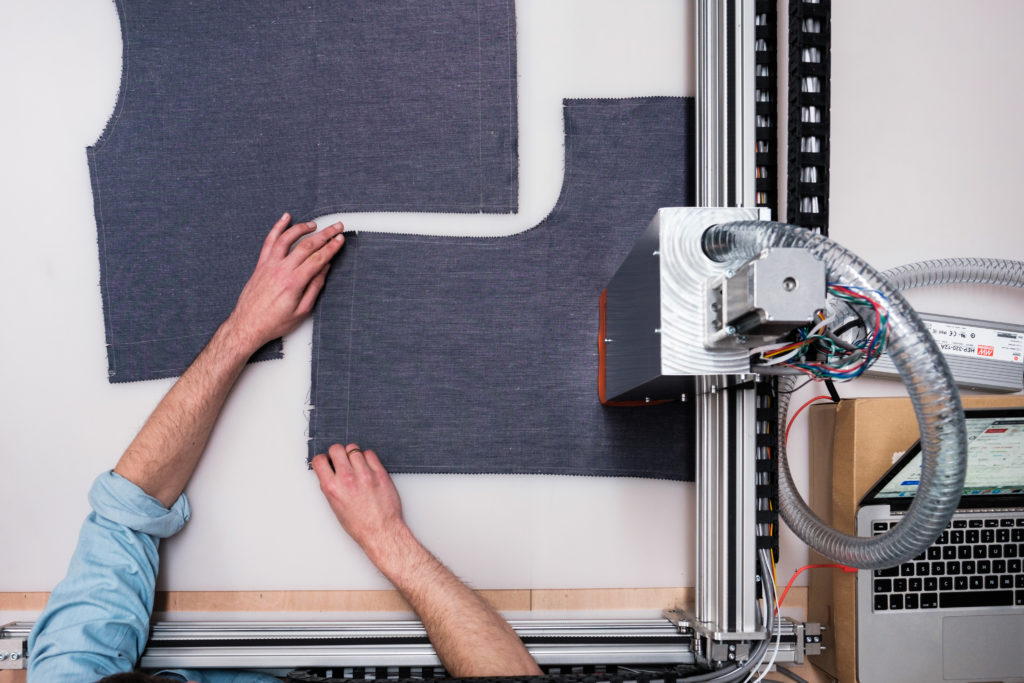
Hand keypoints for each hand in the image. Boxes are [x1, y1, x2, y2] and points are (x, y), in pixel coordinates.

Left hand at [226, 213, 344, 351]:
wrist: (247, 325)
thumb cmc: (274, 322)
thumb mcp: (302, 311)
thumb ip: (315, 287)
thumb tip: (324, 269)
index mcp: (294, 283)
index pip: (318, 259)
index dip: (331, 247)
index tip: (340, 240)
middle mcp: (281, 270)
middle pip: (306, 245)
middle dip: (324, 234)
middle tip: (336, 227)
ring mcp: (269, 265)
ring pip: (287, 239)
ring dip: (302, 229)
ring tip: (314, 224)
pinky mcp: (261, 265)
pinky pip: (269, 242)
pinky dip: (277, 228)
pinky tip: (285, 219)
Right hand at [311, 443, 407, 562]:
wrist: (381, 530)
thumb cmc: (359, 524)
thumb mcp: (335, 506)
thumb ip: (331, 486)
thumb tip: (330, 471)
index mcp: (332, 488)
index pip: (320, 460)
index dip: (323, 459)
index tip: (327, 461)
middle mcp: (347, 478)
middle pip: (337, 448)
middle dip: (337, 453)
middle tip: (342, 460)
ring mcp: (364, 474)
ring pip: (354, 449)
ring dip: (353, 455)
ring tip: (356, 465)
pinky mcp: (380, 473)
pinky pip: (370, 454)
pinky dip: (368, 458)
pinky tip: (368, 467)